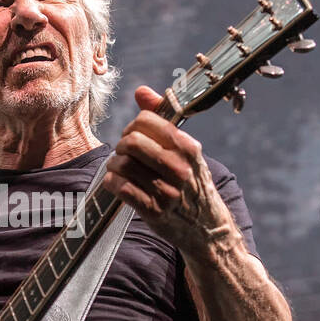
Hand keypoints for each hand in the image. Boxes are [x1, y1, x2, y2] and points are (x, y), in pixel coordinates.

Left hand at [103, 85, 234, 254]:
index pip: (146, 121)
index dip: (133, 126)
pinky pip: (121, 188)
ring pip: (123, 165)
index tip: (134, 137)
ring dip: (113, 165)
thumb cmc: (192, 184)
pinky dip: (112, 183)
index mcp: (188, 147)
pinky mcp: (154, 212)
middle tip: (124, 154)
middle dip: (121, 146)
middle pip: (132, 142)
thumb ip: (163, 119)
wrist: (207, 229)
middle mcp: (180, 168)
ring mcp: (167, 191)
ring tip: (118, 169)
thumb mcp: (186, 151)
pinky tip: (116, 184)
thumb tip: (141, 91)